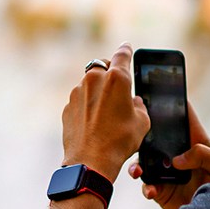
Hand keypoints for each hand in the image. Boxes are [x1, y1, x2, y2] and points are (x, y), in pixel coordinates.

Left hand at [61, 44, 149, 181]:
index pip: (122, 55)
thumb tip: (134, 102)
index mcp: (117, 79)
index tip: (126, 47)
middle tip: (117, 86)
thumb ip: (139, 106)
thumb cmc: (119, 141)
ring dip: (97, 91)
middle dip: (109, 71)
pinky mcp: (67, 106)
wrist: (90, 161)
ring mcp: (77, 92)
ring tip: (106, 113)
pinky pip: (80, 100)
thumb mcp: (142, 122)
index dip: (126, 50)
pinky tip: (94, 123)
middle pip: (102, 65)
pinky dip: (87, 106)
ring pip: (89, 83)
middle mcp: (94, 79)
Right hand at [126, 102, 209, 208]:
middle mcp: (179, 155)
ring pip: (145, 161)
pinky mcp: (161, 191)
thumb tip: (176, 160)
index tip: (160, 91)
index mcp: (196, 142)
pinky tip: (152, 191)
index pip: (185, 117)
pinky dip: (146, 187)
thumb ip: (203, 154)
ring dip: (138, 164)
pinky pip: (146, 185)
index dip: (173, 103)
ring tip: (138, 172)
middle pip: (157, 137)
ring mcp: (168, 173)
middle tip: (135, 132)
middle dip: (144, 134)